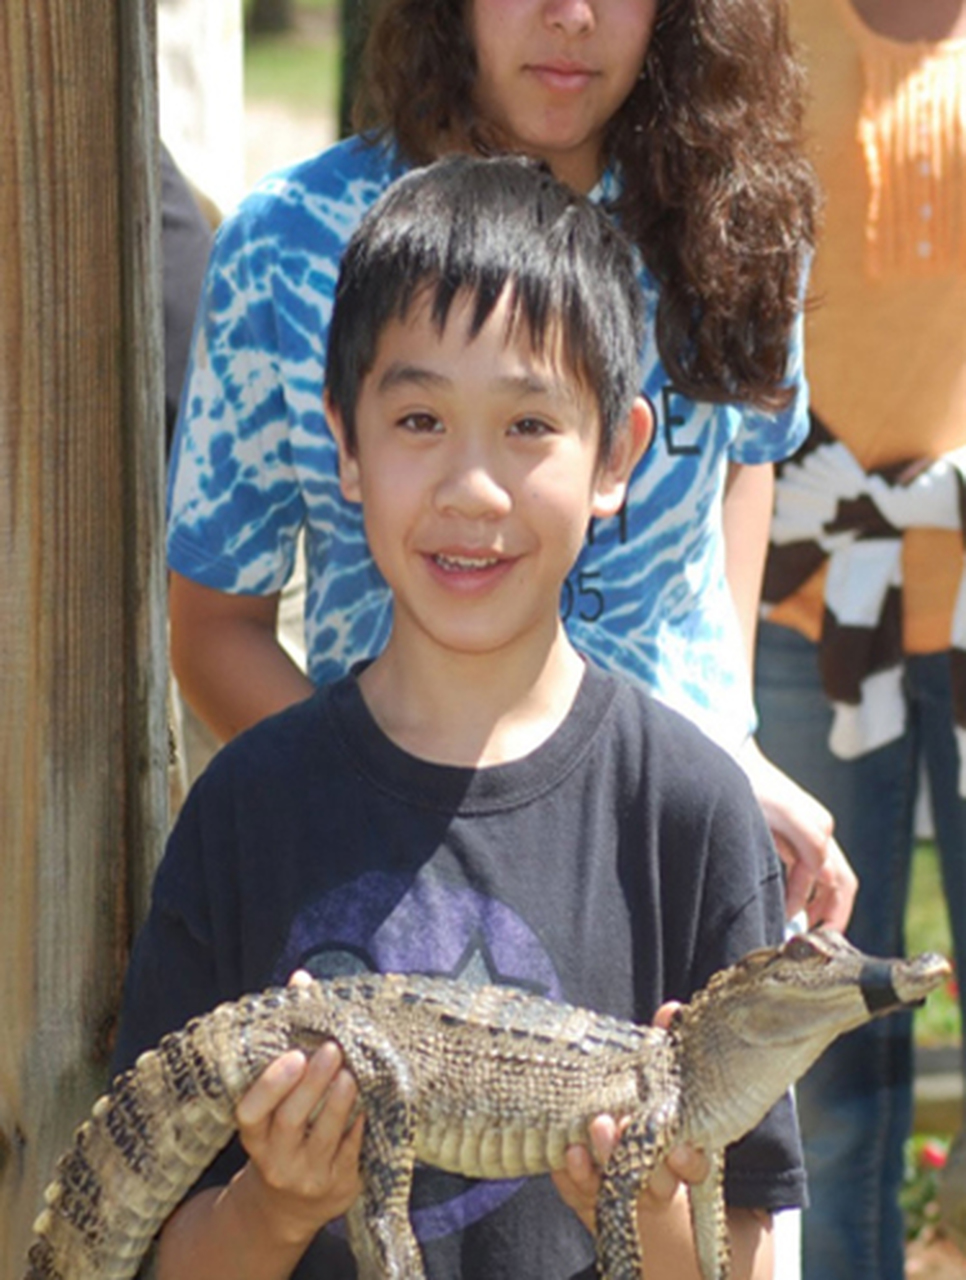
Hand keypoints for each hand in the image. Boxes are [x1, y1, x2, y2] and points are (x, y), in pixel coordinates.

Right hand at [234, 1039, 363, 1246]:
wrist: (289, 1208)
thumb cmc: (283, 1144)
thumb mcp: (270, 1123)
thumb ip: (283, 1087)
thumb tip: (305, 1023)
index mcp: (255, 1139)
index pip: (250, 1113)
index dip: (271, 1085)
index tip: (295, 1056)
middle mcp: (277, 1161)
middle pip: (291, 1120)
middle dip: (313, 1082)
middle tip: (332, 1050)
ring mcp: (308, 1177)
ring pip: (325, 1135)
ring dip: (339, 1100)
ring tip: (350, 1073)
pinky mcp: (338, 1186)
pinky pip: (351, 1150)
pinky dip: (358, 1124)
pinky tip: (366, 1102)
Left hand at [551, 1002, 706, 1234]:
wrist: (626, 1180)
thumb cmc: (648, 1118)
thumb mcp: (661, 1086)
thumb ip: (666, 1051)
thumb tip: (673, 1010)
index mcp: (682, 1157)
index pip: (694, 1166)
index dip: (689, 1160)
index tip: (679, 1146)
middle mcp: (656, 1181)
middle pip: (655, 1179)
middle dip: (639, 1152)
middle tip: (624, 1124)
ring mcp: (622, 1192)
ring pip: (618, 1184)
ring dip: (607, 1155)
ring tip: (597, 1125)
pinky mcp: (589, 1195)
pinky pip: (582, 1189)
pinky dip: (576, 1171)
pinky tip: (570, 1151)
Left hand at [738, 738, 857, 929]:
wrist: (727, 760)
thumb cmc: (750, 785)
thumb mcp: (783, 814)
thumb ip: (809, 843)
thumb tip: (825, 879)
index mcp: (820, 830)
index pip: (835, 884)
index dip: (821, 911)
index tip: (799, 932)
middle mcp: (818, 833)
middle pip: (838, 884)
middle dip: (831, 914)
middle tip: (814, 942)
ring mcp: (804, 834)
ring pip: (822, 880)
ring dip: (816, 904)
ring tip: (799, 928)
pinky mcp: (787, 836)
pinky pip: (804, 871)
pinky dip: (800, 891)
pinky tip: (787, 903)